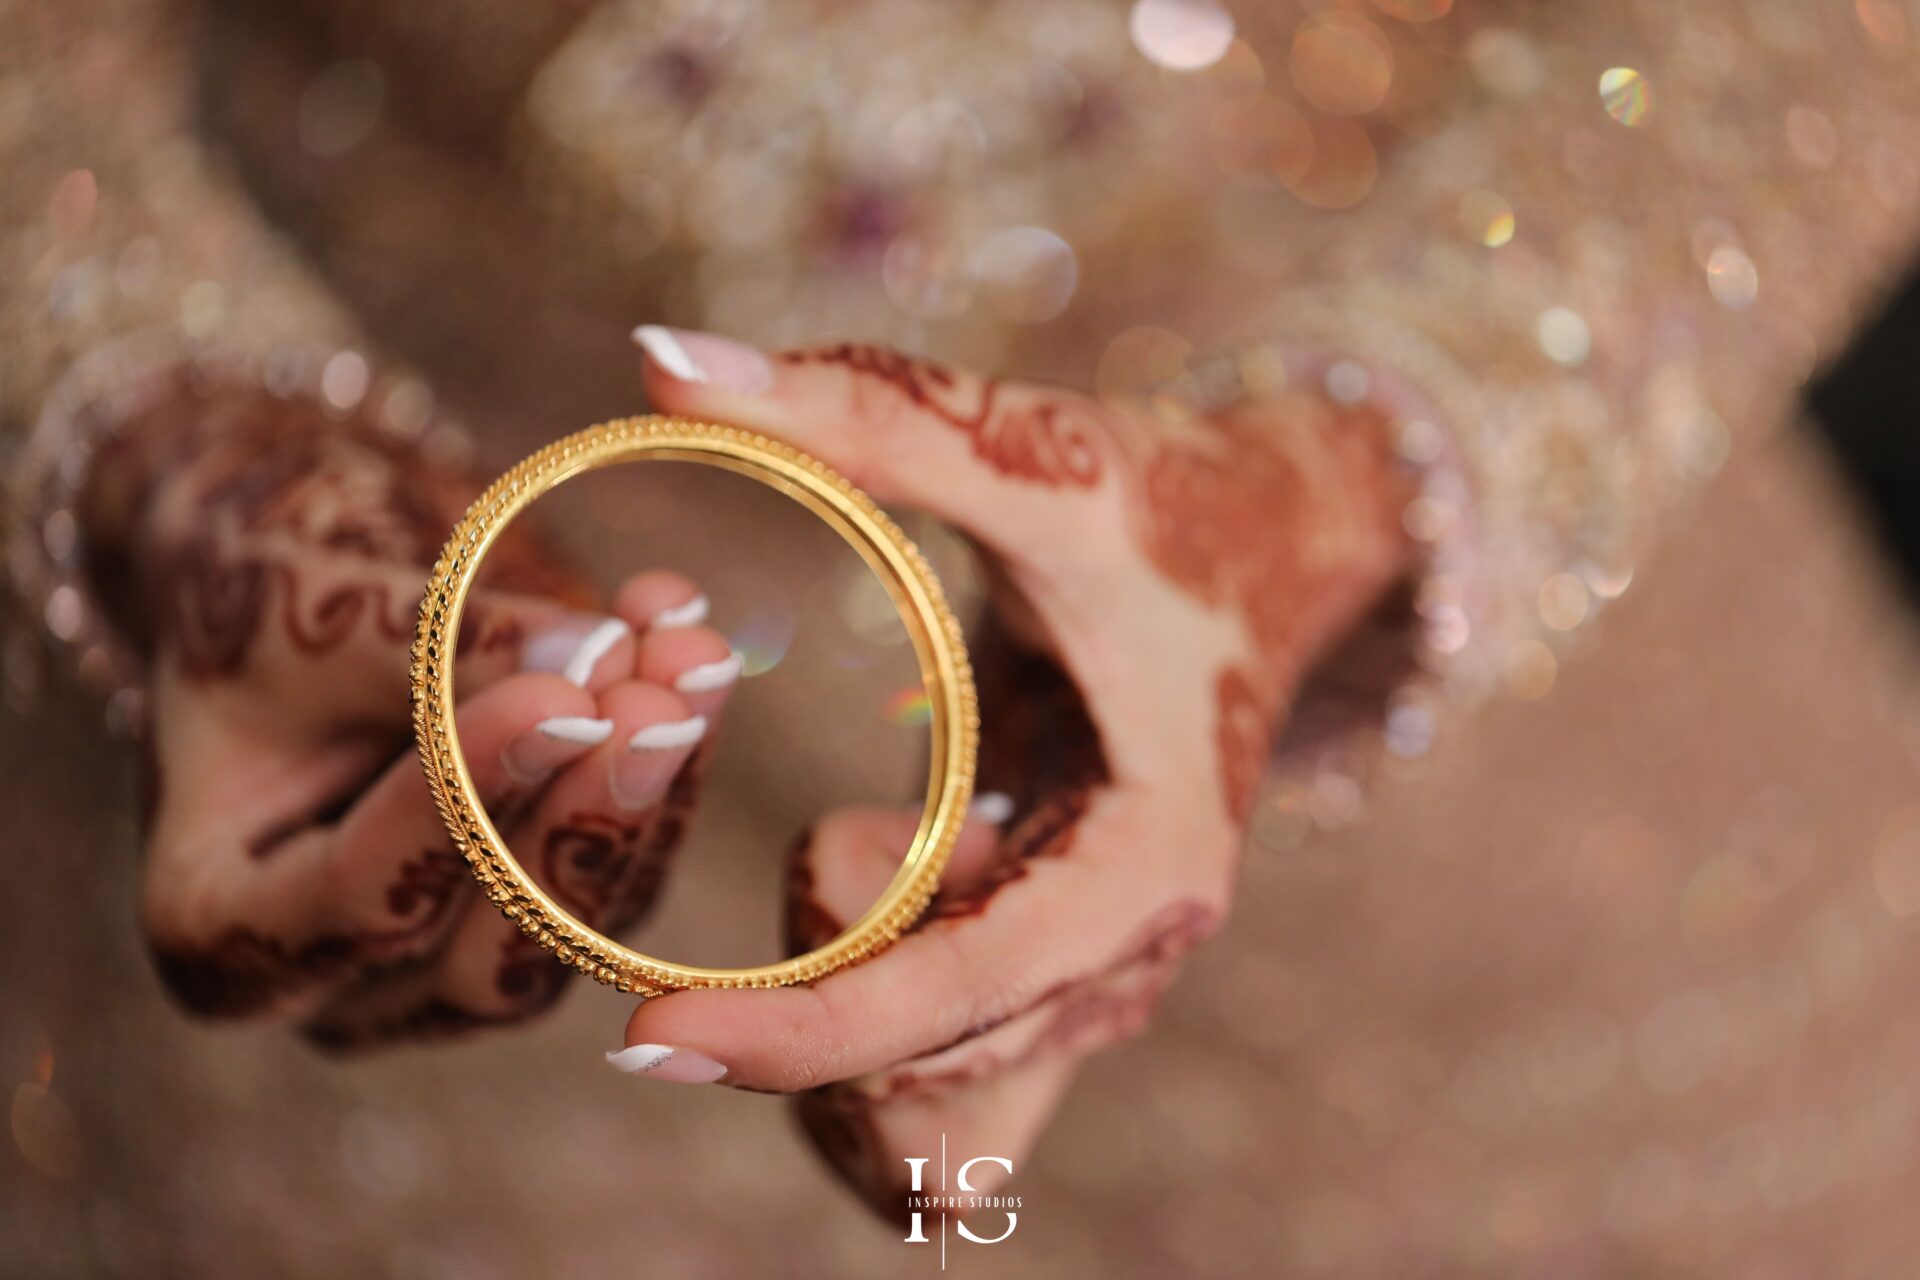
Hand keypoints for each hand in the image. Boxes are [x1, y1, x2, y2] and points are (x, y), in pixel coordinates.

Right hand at [92, 377, 741, 1043]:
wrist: (298, 586)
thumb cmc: (258, 600)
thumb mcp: (309, 608)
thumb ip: (439, 646)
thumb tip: (596, 661)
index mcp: (222, 936)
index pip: (359, 895)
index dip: (465, 800)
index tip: (556, 696)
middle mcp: (346, 985)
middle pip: (489, 956)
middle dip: (580, 827)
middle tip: (655, 705)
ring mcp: (458, 963)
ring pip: (584, 922)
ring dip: (654, 787)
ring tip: (690, 656)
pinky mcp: (555, 915)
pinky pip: (634, 865)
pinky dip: (676, 760)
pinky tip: (694, 650)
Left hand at [624, 329, 1416, 1212]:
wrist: (1276, 538)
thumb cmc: (1166, 500)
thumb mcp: (1033, 453)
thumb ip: (862, 413)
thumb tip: (658, 363)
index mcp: (1147, 869)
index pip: (958, 1000)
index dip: (799, 1029)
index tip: (646, 1035)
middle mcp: (1133, 955)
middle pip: (931, 1078)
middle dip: (814, 990)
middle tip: (825, 819)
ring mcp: (1104, 971)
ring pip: (938, 1106)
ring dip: (846, 1013)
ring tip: (867, 837)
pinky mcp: (1065, 959)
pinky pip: (945, 1060)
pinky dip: (872, 1010)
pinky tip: (880, 867)